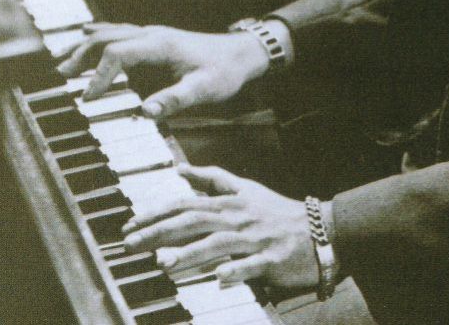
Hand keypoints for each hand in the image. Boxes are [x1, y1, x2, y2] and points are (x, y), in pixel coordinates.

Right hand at [55, 23, 269, 117]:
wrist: (242, 54)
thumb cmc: (224, 71)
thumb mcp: (205, 89)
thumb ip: (176, 99)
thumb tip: (145, 111)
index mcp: (160, 44)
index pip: (117, 53)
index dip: (99, 75)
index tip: (88, 98)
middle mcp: (153, 34)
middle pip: (107, 38)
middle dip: (81, 55)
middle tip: (60, 76)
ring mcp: (153, 34)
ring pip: (111, 33)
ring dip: (85, 46)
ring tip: (62, 62)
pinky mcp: (155, 39)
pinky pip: (120, 33)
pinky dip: (99, 37)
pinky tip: (86, 37)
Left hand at [122, 164, 318, 291]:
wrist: (318, 229)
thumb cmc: (276, 211)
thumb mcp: (245, 188)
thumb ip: (213, 179)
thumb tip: (181, 170)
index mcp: (230, 202)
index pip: (187, 204)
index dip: (157, 212)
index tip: (130, 223)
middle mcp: (238, 218)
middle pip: (195, 221)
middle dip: (161, 232)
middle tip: (131, 244)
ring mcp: (254, 240)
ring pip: (219, 244)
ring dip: (191, 253)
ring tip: (164, 263)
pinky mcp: (271, 260)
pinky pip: (252, 266)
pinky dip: (236, 270)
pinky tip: (219, 277)